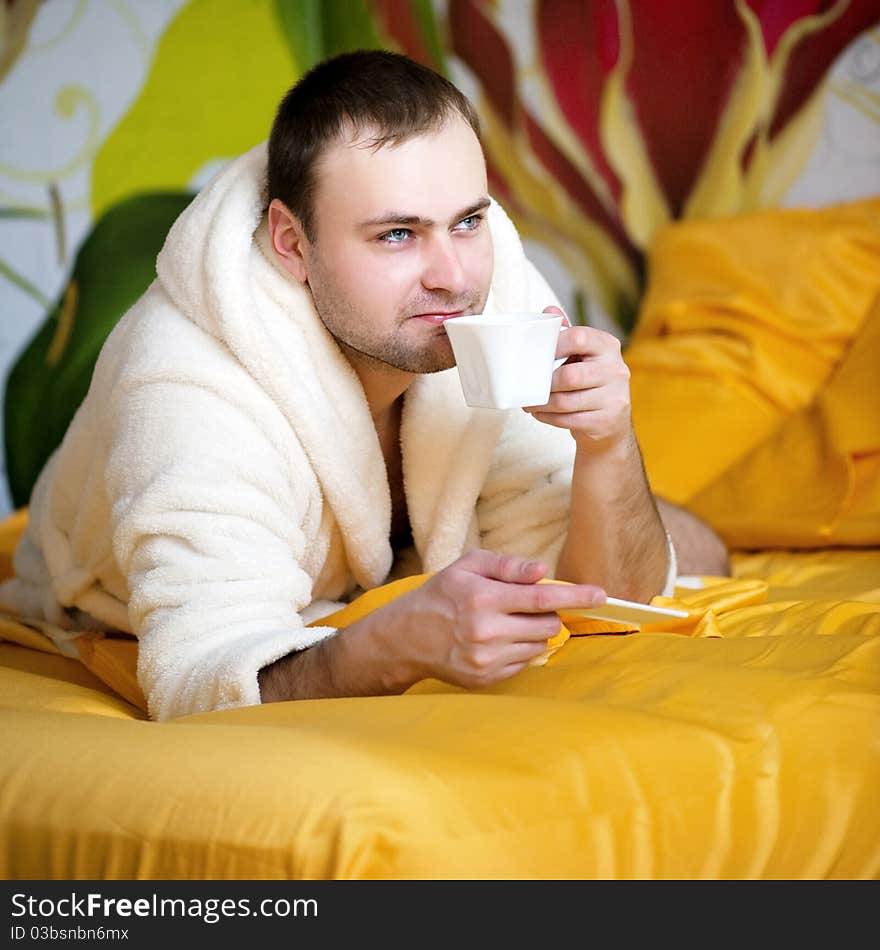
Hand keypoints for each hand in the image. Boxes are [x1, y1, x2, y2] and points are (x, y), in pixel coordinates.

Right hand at [373, 549, 605, 689]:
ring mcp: (487, 660)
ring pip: (540, 646)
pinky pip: (524, 663)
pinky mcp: (486, 679)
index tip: (601, 594)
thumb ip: (508, 566)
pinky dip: (520, 649)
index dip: (576, 595)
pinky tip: (496, 640)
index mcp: (483, 597)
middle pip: (548, 625)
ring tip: (506, 622)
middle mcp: (486, 631)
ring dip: (534, 632)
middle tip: (525, 605)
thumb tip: (543, 571)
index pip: (542, 597)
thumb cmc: (440, 594)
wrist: (405, 638)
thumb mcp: (468, 566)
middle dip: (548, 613)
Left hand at [523, 305, 632, 449]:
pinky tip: (540, 414)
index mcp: (608, 346)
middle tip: (527, 387)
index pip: (579, 338)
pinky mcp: (607, 420)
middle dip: (544, 384)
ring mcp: (614, 396)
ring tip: (529, 403)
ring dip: (542, 404)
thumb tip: (549, 311)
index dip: (554, 345)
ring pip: (566, 401)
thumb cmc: (589, 382)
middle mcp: (616, 369)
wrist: (611, 423)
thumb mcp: (582, 355)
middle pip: (570, 376)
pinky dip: (548, 418)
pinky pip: (569, 420)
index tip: (536, 355)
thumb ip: (566, 334)